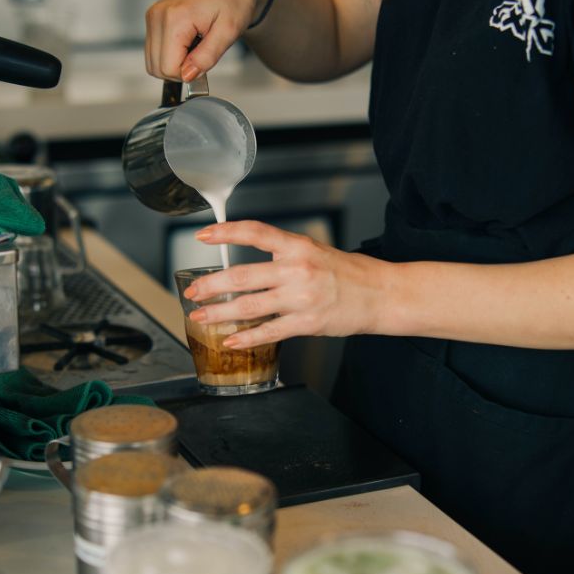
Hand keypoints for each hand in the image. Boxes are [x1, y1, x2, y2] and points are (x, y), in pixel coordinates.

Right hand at [144, 0, 273, 81]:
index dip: (189, 73)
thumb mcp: (228, 32)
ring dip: (175, 63)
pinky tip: (188, 43)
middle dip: (181, 70)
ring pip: (153, 62)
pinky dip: (171, 54)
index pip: (168, 68)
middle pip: (157, 68)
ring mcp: (153, 16)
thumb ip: (206, 57)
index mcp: (175, 18)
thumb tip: (188, 76)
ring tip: (196, 47)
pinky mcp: (154, 18)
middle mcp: (158, 15)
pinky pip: (155, 51)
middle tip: (202, 55)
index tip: (205, 61)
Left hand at [182, 221, 391, 347]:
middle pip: (242, 276)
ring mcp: (301, 297)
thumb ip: (283, 256)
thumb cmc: (347, 273)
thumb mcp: (314, 251)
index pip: (254, 233)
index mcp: (297, 246)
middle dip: (211, 286)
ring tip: (201, 317)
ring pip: (249, 306)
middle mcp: (297, 269)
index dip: (225, 233)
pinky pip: (269, 331)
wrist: (380, 294)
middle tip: (192, 291)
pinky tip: (231, 341)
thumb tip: (249, 265)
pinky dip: (246, 338)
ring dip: (219, 313)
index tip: (203, 235)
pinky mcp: (307, 322)